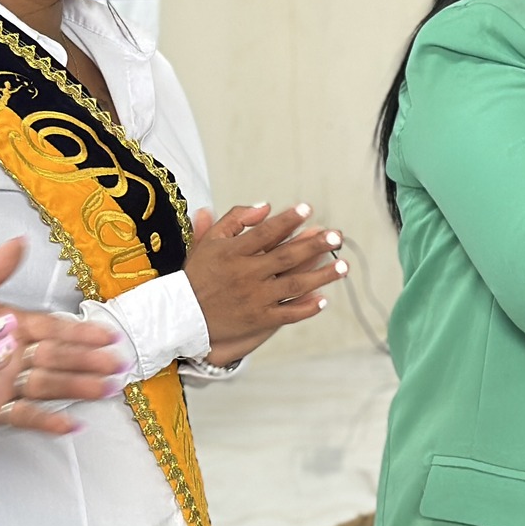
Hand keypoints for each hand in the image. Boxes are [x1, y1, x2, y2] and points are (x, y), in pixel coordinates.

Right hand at [185, 202, 344, 363]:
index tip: (308, 209)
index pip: (267, 232)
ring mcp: (255, 298)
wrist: (181, 316)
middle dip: (314, 245)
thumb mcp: (209, 241)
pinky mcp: (258, 319)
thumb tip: (266, 206)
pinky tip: (324, 299)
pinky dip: (306, 307)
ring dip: (321, 275)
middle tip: (336, 236)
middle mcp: (247, 274)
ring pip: (294, 285)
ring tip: (343, 266)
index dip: (289, 219)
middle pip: (287, 256)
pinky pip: (288, 313)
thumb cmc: (198, 274)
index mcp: (234, 252)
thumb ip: (236, 219)